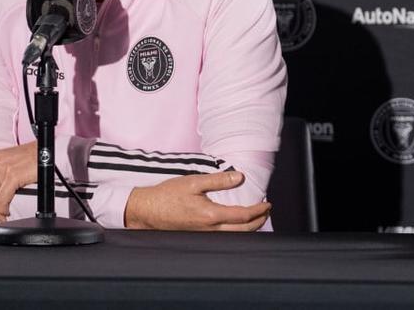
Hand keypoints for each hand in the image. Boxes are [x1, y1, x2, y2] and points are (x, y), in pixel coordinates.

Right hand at [124, 171, 270, 230]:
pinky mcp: (199, 236)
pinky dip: (236, 230)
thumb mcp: (193, 182)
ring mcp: (204, 235)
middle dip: (259, 222)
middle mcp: (209, 229)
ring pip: (234, 236)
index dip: (259, 210)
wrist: (146, 211)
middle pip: (243, 231)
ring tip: (256, 216)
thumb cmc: (167, 195)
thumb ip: (218, 180)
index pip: (243, 216)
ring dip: (249, 228)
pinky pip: (224, 236)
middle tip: (267, 210)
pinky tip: (236, 221)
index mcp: (210, 215)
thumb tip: (240, 177)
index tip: (267, 203)